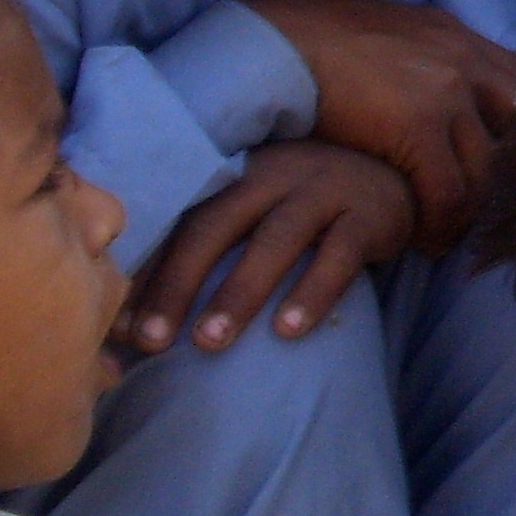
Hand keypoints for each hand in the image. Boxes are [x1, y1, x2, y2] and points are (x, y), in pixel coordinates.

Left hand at [123, 141, 415, 352]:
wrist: (396, 176)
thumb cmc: (306, 207)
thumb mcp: (257, 205)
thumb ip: (213, 238)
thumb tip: (141, 312)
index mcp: (236, 172)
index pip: (179, 221)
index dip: (147, 273)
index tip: (120, 330)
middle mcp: (275, 173)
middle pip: (214, 226)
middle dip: (177, 285)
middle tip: (150, 342)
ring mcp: (326, 190)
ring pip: (274, 240)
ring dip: (238, 292)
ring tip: (209, 342)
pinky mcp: (371, 214)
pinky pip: (339, 256)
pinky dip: (312, 293)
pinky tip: (289, 331)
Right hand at [247, 0, 515, 249]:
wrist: (268, 45)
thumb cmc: (314, 51)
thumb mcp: (390, 42)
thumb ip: (427, 65)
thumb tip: (446, 104)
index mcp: (459, 36)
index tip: (505, 172)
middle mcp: (465, 57)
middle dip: (510, 174)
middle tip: (486, 211)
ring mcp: (447, 88)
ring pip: (490, 167)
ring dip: (473, 210)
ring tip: (449, 234)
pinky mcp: (417, 123)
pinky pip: (449, 190)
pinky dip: (441, 223)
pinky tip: (424, 241)